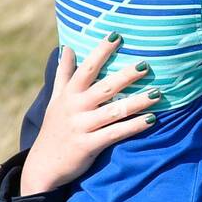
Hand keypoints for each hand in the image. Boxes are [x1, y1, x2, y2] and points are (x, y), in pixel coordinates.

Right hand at [19, 33, 158, 194]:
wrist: (44, 166)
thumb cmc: (54, 129)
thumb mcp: (55, 100)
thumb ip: (63, 74)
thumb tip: (66, 47)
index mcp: (69, 94)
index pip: (87, 68)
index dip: (101, 51)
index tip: (117, 36)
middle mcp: (75, 108)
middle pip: (104, 87)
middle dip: (125, 76)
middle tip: (146, 65)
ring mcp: (82, 126)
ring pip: (114, 110)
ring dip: (137, 102)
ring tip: (158, 93)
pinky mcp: (89, 145)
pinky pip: (116, 133)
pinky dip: (134, 126)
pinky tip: (152, 119)